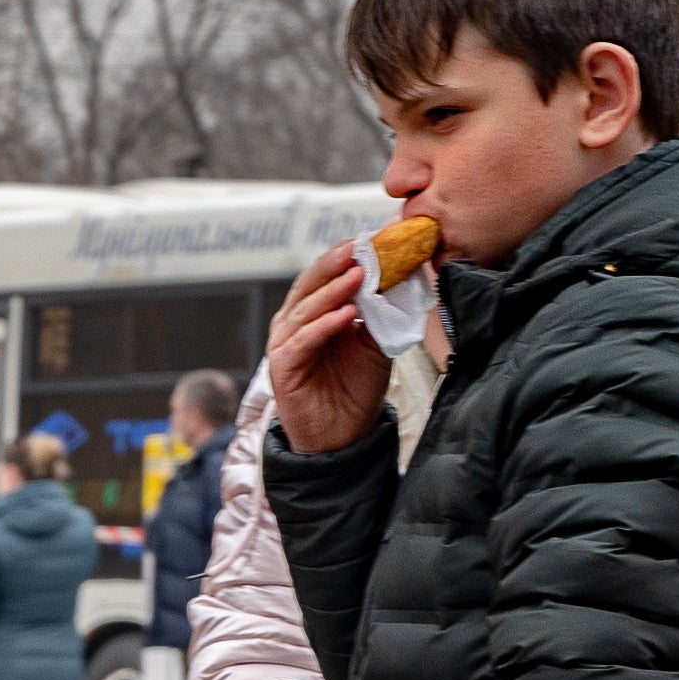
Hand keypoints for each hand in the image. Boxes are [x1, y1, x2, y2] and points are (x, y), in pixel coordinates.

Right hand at [264, 241, 390, 457]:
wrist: (345, 437)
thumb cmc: (356, 390)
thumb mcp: (375, 344)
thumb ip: (379, 314)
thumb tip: (397, 277)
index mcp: (314, 314)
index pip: (324, 277)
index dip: (343, 259)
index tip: (368, 242)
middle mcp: (294, 324)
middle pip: (309, 285)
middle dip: (333, 264)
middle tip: (357, 248)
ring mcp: (285, 345)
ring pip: (305, 309)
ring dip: (332, 291)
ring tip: (358, 275)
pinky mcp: (282, 368)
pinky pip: (302, 340)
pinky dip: (323, 325)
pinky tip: (346, 315)